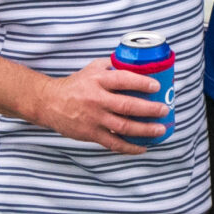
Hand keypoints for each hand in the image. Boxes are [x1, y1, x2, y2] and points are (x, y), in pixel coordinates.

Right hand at [33, 58, 168, 152]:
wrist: (49, 102)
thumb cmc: (75, 84)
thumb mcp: (92, 68)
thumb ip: (112, 66)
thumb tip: (136, 65)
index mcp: (98, 80)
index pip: (123, 80)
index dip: (142, 83)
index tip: (157, 86)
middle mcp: (97, 99)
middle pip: (127, 106)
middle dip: (149, 109)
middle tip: (164, 110)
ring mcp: (94, 119)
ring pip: (124, 127)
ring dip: (145, 130)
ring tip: (160, 130)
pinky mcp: (91, 134)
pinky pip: (114, 143)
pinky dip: (130, 147)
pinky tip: (144, 147)